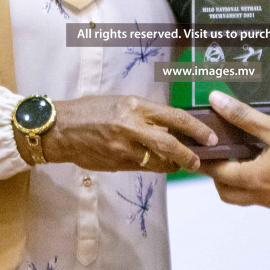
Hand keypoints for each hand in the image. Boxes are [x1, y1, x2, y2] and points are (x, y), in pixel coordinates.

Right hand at [41, 96, 216, 173]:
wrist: (60, 129)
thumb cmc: (90, 110)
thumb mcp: (121, 102)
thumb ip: (144, 114)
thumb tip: (170, 126)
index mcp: (135, 106)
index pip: (175, 117)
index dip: (196, 129)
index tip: (209, 137)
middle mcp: (131, 127)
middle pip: (170, 144)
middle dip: (189, 155)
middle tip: (198, 160)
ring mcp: (123, 148)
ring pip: (158, 161)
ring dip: (172, 164)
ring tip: (178, 163)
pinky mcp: (116, 164)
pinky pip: (142, 168)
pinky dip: (153, 167)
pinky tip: (156, 164)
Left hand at [200, 92, 269, 210]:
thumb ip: (243, 116)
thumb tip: (215, 100)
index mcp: (257, 180)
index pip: (219, 175)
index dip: (206, 162)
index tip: (197, 151)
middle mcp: (266, 197)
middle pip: (229, 194)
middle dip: (219, 176)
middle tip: (219, 153)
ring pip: (249, 197)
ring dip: (240, 181)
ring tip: (242, 154)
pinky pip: (268, 197)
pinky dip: (260, 184)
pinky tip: (269, 162)